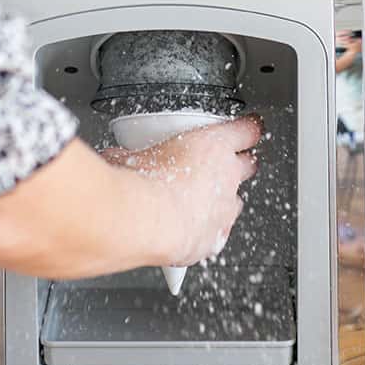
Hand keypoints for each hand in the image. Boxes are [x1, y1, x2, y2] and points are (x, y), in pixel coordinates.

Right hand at [101, 114, 261, 267]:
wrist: (143, 220)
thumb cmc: (141, 181)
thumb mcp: (128, 155)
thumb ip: (128, 153)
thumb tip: (114, 157)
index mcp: (214, 144)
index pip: (247, 130)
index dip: (249, 127)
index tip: (250, 126)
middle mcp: (227, 176)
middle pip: (248, 164)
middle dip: (239, 163)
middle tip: (222, 164)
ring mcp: (224, 209)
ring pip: (236, 201)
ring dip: (223, 199)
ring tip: (203, 200)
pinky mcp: (214, 238)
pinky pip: (220, 233)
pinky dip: (209, 231)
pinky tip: (193, 231)